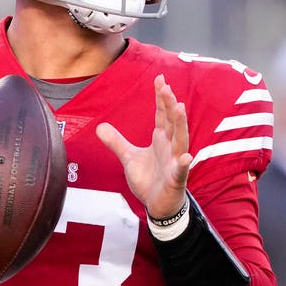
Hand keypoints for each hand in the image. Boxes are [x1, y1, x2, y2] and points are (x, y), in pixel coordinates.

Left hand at [96, 74, 191, 219]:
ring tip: (179, 107)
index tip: (160, 79)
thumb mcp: (129, 158)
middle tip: (166, 87)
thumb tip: (99, 127)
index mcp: (161, 140)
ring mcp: (175, 163)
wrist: (158, 205)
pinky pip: (180, 171)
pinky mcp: (176, 180)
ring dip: (181, 124)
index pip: (162, 115)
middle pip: (172, 122)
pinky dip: (183, 164)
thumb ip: (116, 142)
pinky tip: (185, 157)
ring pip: (180, 141)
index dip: (161, 98)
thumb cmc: (149, 179)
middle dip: (169, 104)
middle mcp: (170, 147)